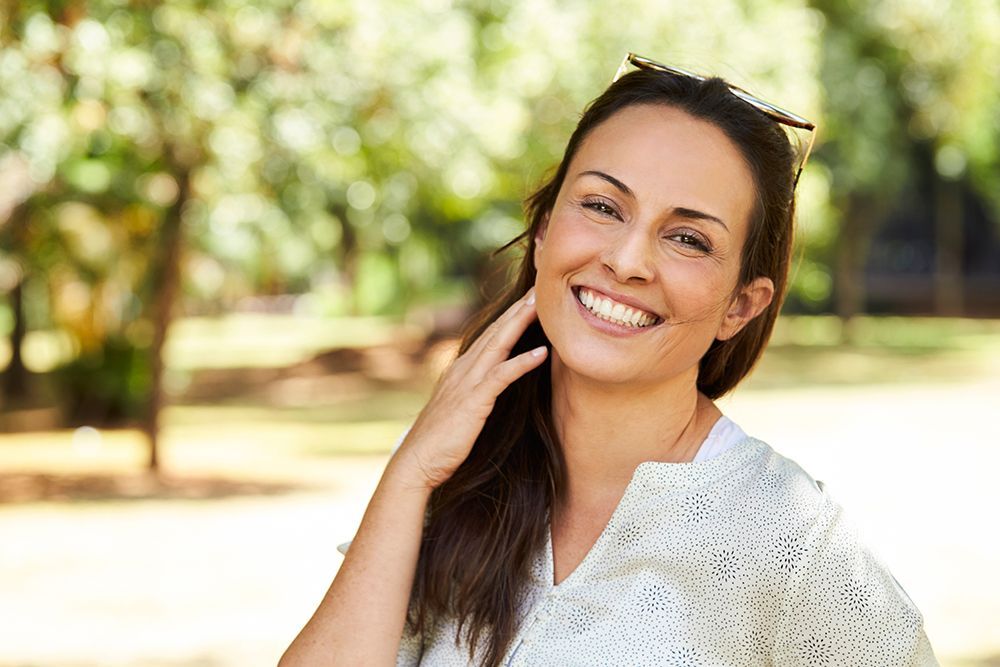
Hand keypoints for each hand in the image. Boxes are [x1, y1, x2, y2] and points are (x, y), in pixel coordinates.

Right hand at [390, 287, 546, 490]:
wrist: (416, 463)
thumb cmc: (439, 443)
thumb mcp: (458, 411)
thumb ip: (473, 395)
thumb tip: (488, 390)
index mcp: (460, 371)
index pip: (489, 336)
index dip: (509, 316)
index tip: (529, 299)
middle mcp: (463, 370)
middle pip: (496, 331)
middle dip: (518, 308)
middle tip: (540, 286)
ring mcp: (467, 383)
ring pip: (498, 344)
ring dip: (520, 322)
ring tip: (542, 304)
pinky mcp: (474, 401)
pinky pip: (502, 376)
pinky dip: (522, 362)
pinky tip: (542, 352)